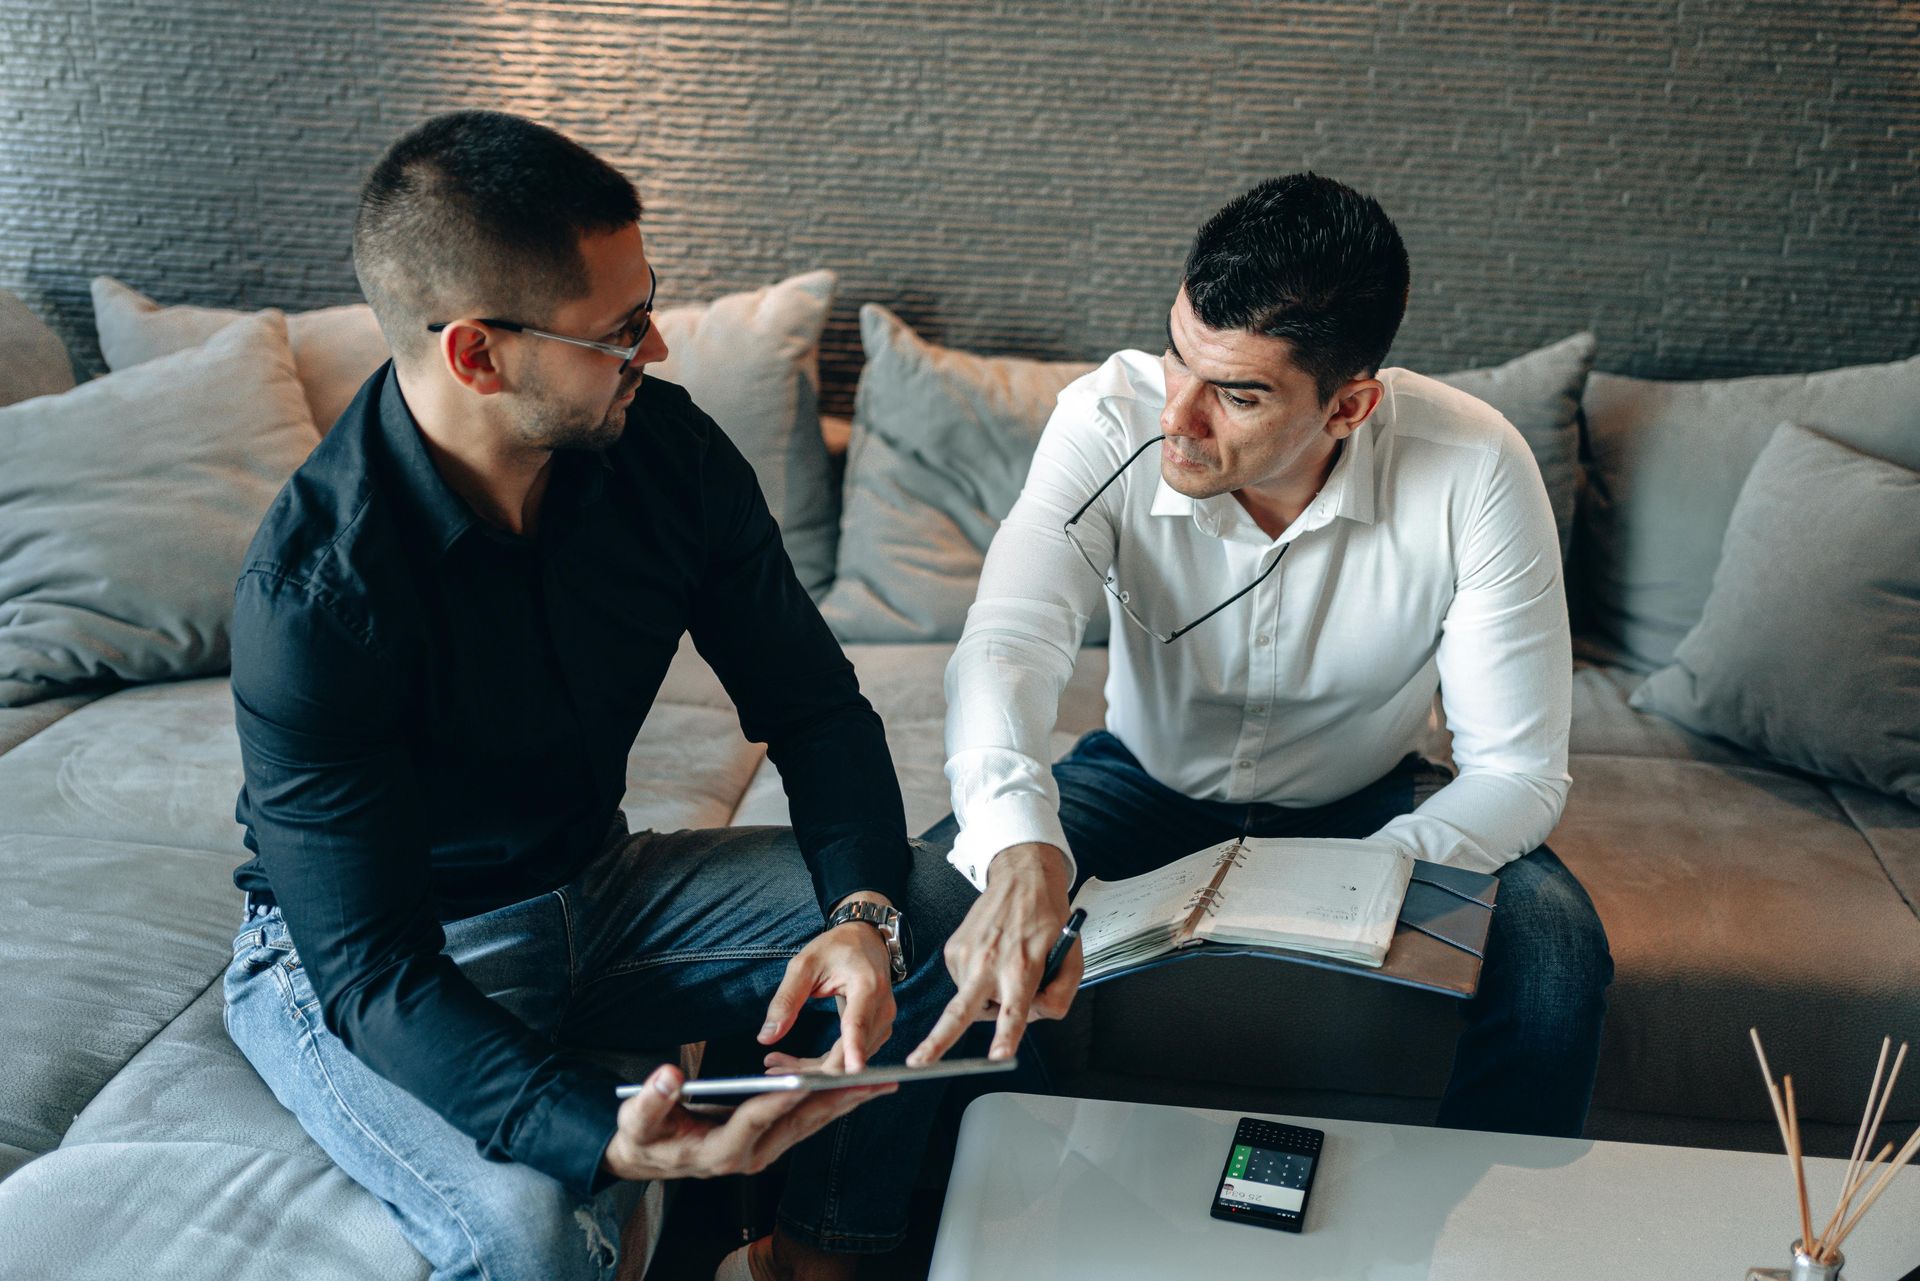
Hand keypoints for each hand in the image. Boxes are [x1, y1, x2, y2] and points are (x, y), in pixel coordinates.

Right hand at [600, 1063, 894, 1181]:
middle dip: (837, 1099)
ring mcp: (764, 1151)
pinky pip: (808, 1121)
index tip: (807, 1079)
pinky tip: (858, 1088)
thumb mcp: (638, 1118)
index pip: (755, 1118)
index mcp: (718, 1150)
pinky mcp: (771, 1142)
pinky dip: (834, 1103)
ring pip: (812, 1123)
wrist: (648, 1157)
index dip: (779, 1097)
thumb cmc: (643, 1135)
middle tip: (873, 1079)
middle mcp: (750, 1156)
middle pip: (799, 1123)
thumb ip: (652, 1099)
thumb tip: (667, 1077)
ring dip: (847, 1101)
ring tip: (883, 1081)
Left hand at [756, 894, 896, 1071]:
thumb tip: (766, 1036)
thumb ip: (786, 1000)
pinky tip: (795, 1063)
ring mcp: (883, 1023)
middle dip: (813, 1069)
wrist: (866, 940)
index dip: (854, 1049)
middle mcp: (882, 1009)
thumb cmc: (836, 948)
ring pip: (848, 1061)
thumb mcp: (804, 966)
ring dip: (813, 1069)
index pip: (859, 1023)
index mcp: (867, 986)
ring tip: (776, 1065)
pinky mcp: (877, 1033)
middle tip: (773, 1071)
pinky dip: (822, 1063)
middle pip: (850, 1052)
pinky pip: (849, 1056)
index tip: (852, 1071)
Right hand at [906, 842, 1078, 1065]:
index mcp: (1022, 967)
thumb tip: (1039, 1015)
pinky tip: (992, 959)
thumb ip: (1062, 994)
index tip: (998, 1057)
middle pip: (959, 1012)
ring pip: (970, 1002)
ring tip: (1006, 970)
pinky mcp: (953, 950)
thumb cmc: (1048, 919)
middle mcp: (989, 963)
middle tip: (918, 1063)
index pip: (1014, 1010)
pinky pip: (963, 983)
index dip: (1006, 1036)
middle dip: (937, 1041)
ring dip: (986, 1000)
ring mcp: (966, 955)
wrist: (1021, 879)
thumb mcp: (1072, 957)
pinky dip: (978, 982)